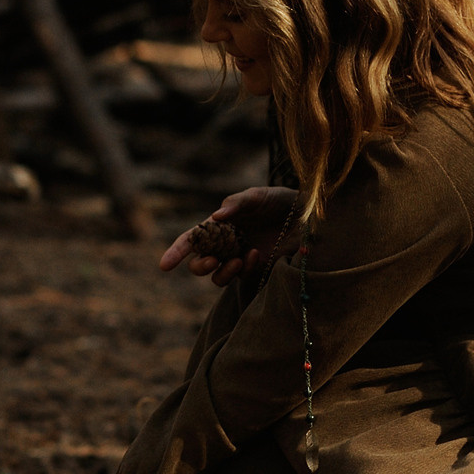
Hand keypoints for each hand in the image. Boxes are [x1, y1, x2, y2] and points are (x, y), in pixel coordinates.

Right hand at [158, 186, 300, 286]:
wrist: (308, 216)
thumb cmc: (280, 201)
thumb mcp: (257, 196)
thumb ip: (237, 204)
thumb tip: (216, 217)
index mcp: (218, 226)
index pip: (191, 240)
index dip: (176, 252)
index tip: (164, 266)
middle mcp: (225, 245)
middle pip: (199, 264)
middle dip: (199, 266)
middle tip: (212, 260)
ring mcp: (239, 260)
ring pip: (217, 278)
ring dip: (222, 272)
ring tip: (237, 260)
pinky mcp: (256, 271)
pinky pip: (241, 277)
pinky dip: (243, 269)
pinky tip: (255, 255)